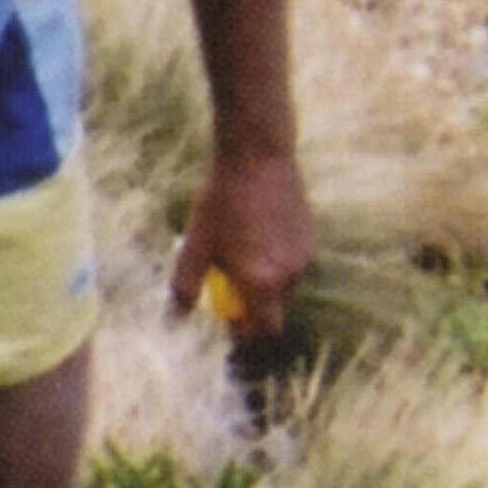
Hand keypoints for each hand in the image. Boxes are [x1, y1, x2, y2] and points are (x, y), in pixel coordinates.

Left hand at [169, 150, 316, 338]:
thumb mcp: (196, 243)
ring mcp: (305, 254)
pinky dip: (278, 258)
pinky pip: (295, 260)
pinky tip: (258, 229)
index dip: (246, 330)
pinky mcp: (311, 235)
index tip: (228, 318)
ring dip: (267, 281)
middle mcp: (290, 274)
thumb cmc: (222, 201)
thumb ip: (185, 285)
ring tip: (242, 250)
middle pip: (276, 309)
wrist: (258, 157)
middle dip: (255, 306)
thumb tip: (177, 317)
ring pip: (286, 284)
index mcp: (262, 282)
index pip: (263, 328)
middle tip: (230, 284)